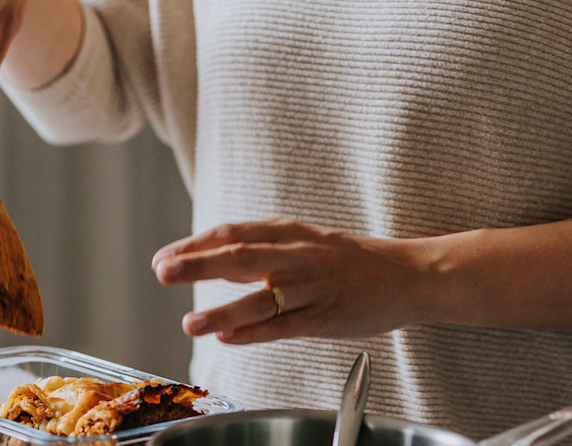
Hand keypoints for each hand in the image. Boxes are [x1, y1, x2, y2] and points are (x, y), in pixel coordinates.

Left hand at [151, 218, 438, 344]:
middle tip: (163, 271)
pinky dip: (255, 333)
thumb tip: (208, 260)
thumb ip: (255, 252)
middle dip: (199, 264)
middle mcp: (298, 256)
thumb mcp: (301, 242)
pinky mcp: (328, 318)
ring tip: (190, 323)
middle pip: (242, 257)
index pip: (232, 234)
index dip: (195, 245)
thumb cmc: (348, 261)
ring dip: (223, 311)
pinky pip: (287, 327)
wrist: (409, 276)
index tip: (164, 257)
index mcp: (288, 232)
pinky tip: (228, 339)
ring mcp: (314, 287)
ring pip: (262, 298)